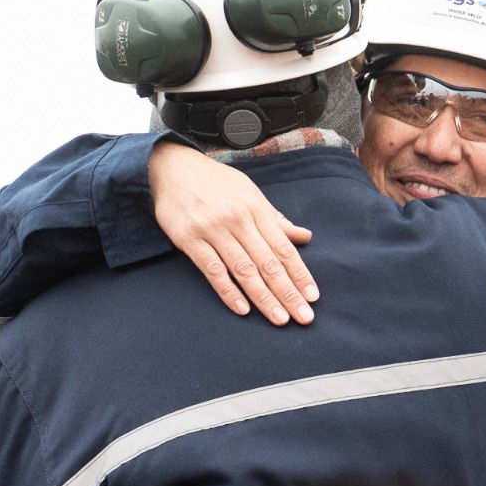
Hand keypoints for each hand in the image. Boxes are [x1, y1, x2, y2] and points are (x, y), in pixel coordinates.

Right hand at [149, 141, 316, 324]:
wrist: (173, 167)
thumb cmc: (215, 182)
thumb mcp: (249, 193)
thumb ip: (275, 218)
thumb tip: (303, 236)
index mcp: (256, 209)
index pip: (283, 248)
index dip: (300, 274)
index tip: (312, 296)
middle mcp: (238, 220)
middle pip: (268, 263)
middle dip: (288, 292)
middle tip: (303, 316)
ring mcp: (213, 230)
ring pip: (244, 270)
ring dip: (264, 297)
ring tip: (279, 318)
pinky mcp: (190, 240)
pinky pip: (213, 270)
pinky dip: (228, 291)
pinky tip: (243, 309)